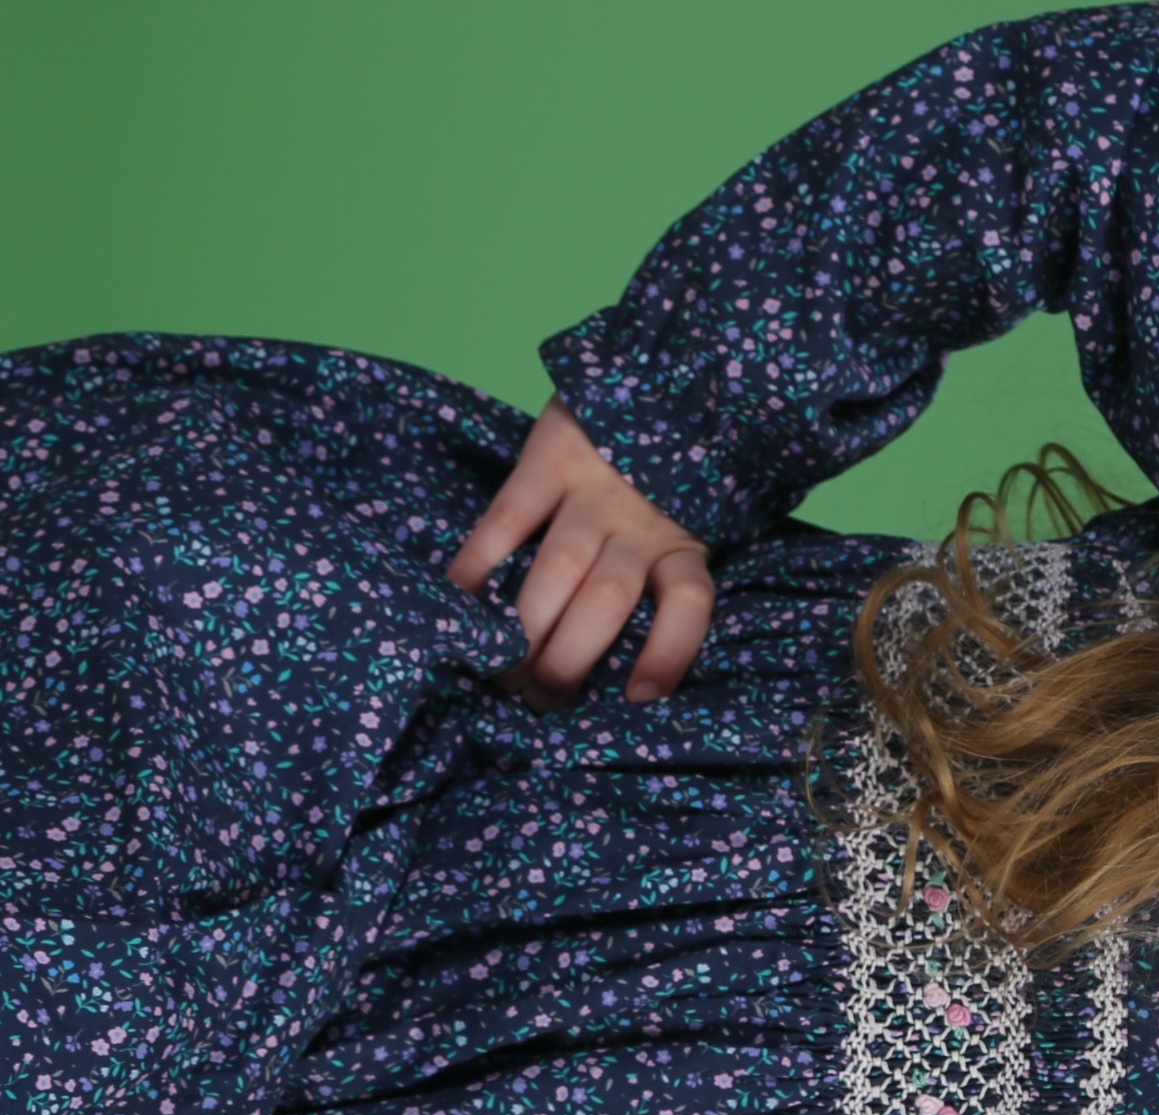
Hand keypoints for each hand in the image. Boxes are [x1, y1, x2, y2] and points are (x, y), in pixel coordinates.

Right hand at [447, 401, 715, 707]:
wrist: (666, 366)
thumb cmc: (677, 464)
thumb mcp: (698, 516)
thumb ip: (676, 566)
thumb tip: (643, 663)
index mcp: (686, 541)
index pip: (688, 605)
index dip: (667, 655)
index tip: (639, 702)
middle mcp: (643, 521)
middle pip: (607, 601)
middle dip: (565, 661)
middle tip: (535, 702)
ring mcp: (594, 487)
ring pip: (560, 568)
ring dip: (524, 628)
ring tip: (500, 672)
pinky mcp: (551, 454)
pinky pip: (511, 516)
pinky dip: (480, 561)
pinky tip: (460, 601)